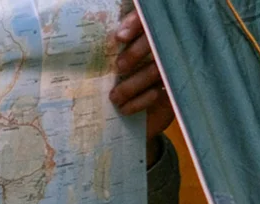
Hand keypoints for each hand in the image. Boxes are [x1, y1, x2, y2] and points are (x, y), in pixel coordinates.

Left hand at [109, 11, 175, 161]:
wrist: (122, 125)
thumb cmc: (111, 91)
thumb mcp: (105, 74)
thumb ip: (105, 58)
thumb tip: (89, 48)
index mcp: (141, 41)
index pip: (143, 23)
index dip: (134, 24)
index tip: (119, 37)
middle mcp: (158, 54)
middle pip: (153, 45)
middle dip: (135, 54)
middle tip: (119, 67)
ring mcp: (167, 75)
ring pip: (156, 71)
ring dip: (132, 85)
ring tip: (114, 97)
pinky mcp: (171, 96)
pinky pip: (159, 94)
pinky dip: (140, 102)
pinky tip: (124, 109)